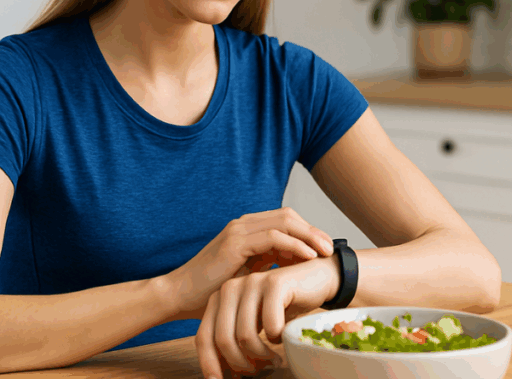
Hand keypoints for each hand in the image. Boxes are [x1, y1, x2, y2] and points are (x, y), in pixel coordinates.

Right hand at [166, 207, 333, 320]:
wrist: (180, 295)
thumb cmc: (211, 291)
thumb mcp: (247, 275)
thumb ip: (267, 266)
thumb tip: (294, 270)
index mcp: (247, 230)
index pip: (286, 220)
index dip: (308, 232)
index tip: (325, 249)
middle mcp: (244, 224)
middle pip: (289, 216)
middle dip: (313, 230)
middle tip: (331, 248)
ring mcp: (239, 230)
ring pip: (285, 222)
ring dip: (310, 235)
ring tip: (326, 251)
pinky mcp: (235, 242)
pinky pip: (274, 237)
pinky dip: (295, 245)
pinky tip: (309, 256)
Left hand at [196, 256, 340, 378]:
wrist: (317, 279)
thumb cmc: (282, 307)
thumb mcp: (252, 325)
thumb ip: (234, 341)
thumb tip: (218, 375)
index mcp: (219, 299)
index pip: (204, 337)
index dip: (210, 363)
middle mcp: (230, 288)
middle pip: (223, 339)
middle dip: (240, 363)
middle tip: (257, 370)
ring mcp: (252, 283)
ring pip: (245, 335)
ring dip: (261, 355)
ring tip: (273, 358)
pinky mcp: (275, 283)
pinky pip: (270, 326)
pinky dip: (277, 338)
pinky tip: (282, 336)